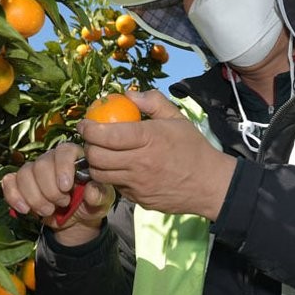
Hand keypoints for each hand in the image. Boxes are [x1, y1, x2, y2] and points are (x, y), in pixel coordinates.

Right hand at [1, 142, 115, 245]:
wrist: (76, 221)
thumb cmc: (90, 204)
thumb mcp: (102, 202)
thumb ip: (99, 195)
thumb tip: (91, 190)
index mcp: (74, 157)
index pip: (64, 151)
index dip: (62, 168)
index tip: (66, 187)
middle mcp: (52, 159)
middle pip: (41, 165)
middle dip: (49, 190)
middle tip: (62, 204)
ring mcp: (34, 170)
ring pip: (24, 174)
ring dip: (35, 197)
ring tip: (48, 210)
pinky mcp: (20, 183)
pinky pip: (9, 182)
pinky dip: (14, 196)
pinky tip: (25, 209)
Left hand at [77, 90, 235, 220]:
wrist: (210, 184)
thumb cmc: (193, 148)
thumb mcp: (176, 118)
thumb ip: (152, 102)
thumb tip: (128, 94)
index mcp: (149, 139)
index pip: (106, 135)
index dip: (88, 129)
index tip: (84, 124)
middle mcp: (140, 163)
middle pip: (97, 157)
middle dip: (88, 146)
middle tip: (91, 139)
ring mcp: (138, 184)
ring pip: (101, 175)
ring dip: (96, 164)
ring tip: (102, 154)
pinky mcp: (139, 200)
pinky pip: (116, 187)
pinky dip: (112, 177)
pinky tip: (119, 169)